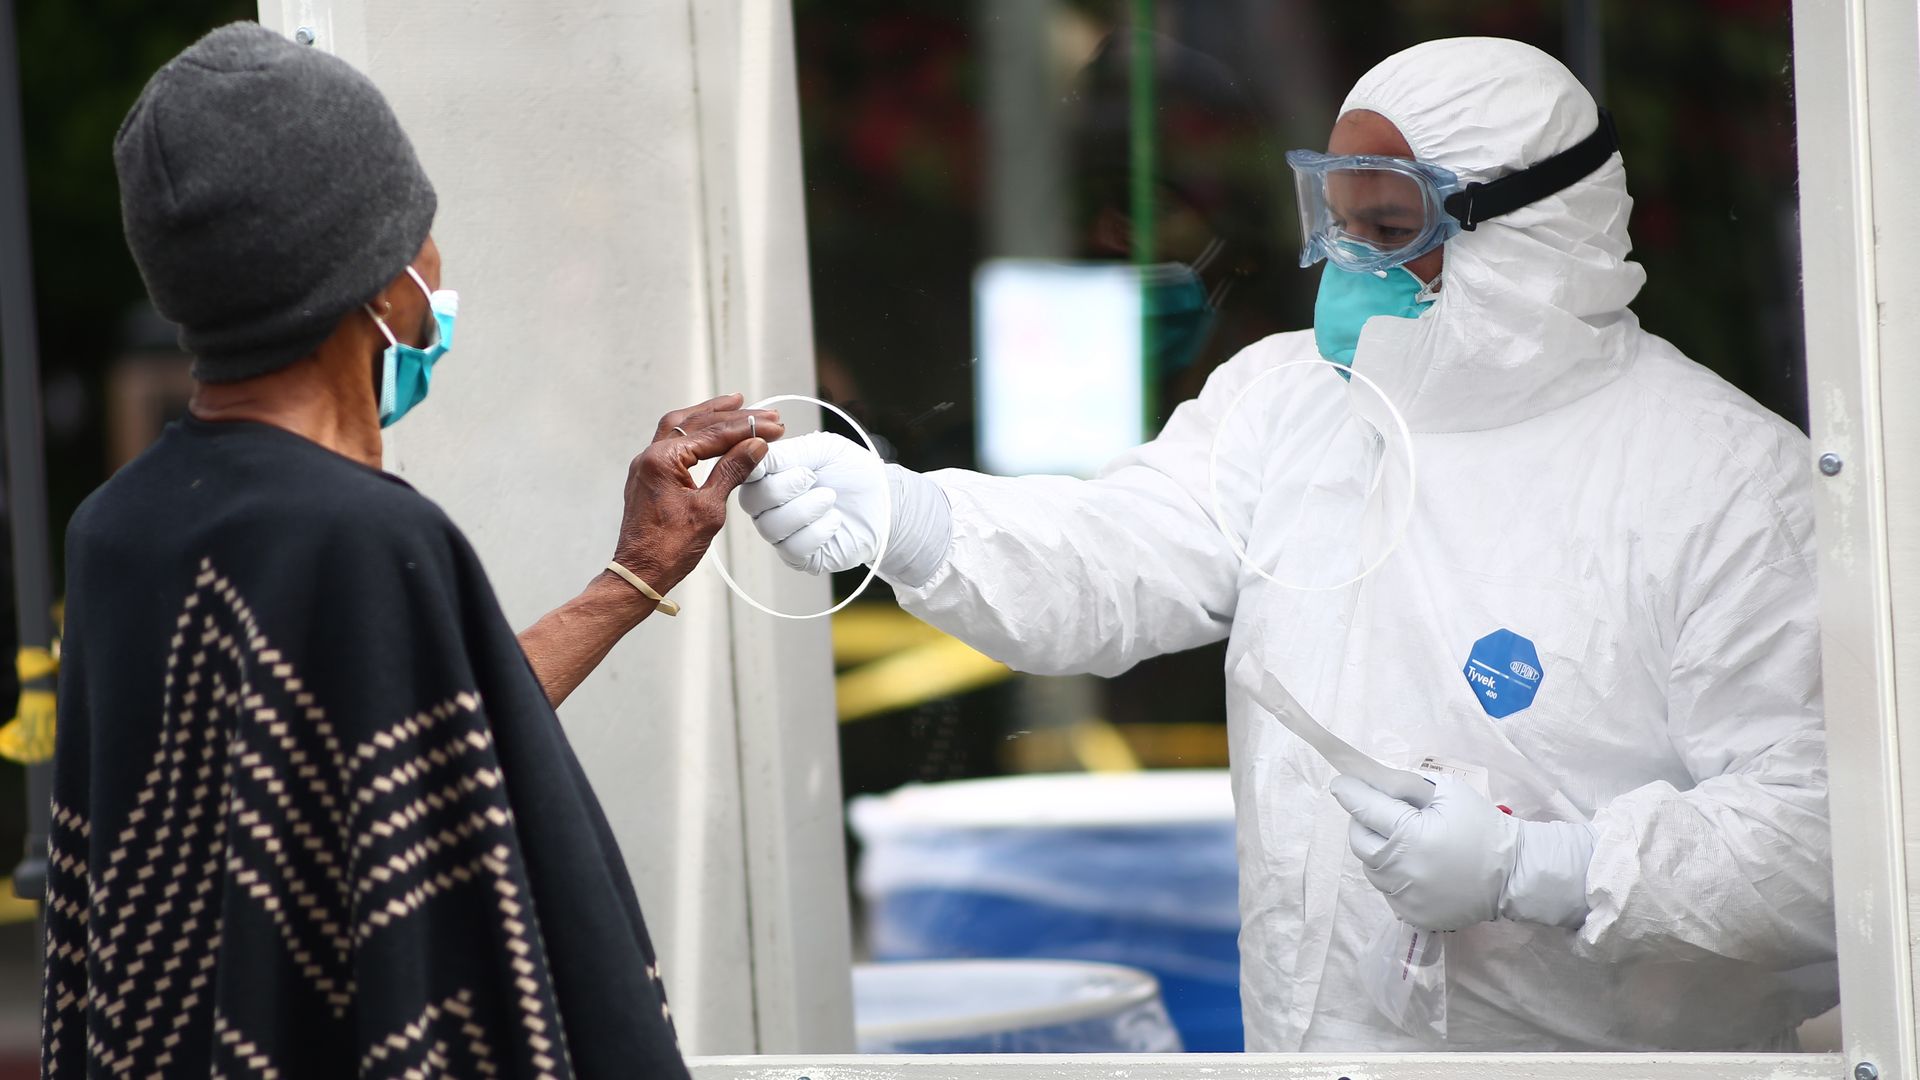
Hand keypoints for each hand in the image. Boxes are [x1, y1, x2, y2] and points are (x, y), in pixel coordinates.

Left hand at [611, 394, 783, 594]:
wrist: (639, 574)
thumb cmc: (668, 548)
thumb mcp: (709, 509)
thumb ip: (731, 471)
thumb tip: (755, 445)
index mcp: (662, 460)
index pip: (713, 435)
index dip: (747, 429)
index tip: (774, 427)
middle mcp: (650, 456)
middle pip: (695, 422)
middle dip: (731, 416)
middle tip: (763, 413)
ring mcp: (647, 466)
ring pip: (680, 427)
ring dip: (709, 415)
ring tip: (735, 404)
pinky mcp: (649, 477)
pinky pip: (673, 443)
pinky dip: (695, 433)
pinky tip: (710, 433)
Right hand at [737, 431, 886, 574]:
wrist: (883, 500)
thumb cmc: (851, 471)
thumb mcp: (822, 449)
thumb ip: (788, 451)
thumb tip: (756, 452)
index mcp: (767, 475)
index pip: (743, 471)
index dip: (754, 467)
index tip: (775, 462)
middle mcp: (767, 506)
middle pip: (751, 500)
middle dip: (784, 487)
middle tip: (813, 478)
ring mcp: (780, 533)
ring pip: (771, 526)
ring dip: (805, 509)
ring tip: (830, 498)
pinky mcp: (798, 556)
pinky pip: (793, 548)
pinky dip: (818, 531)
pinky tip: (834, 520)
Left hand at [1332, 774, 1595, 930]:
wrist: (1513, 873)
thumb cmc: (1482, 826)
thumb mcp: (1448, 792)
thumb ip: (1406, 784)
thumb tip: (1373, 779)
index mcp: (1407, 834)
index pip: (1364, 809)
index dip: (1349, 792)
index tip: (1340, 784)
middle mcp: (1398, 869)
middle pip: (1358, 841)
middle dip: (1362, 821)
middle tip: (1375, 812)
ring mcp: (1403, 897)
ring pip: (1370, 867)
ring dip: (1376, 850)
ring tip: (1400, 840)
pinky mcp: (1412, 915)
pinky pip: (1387, 891)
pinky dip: (1392, 875)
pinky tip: (1413, 866)